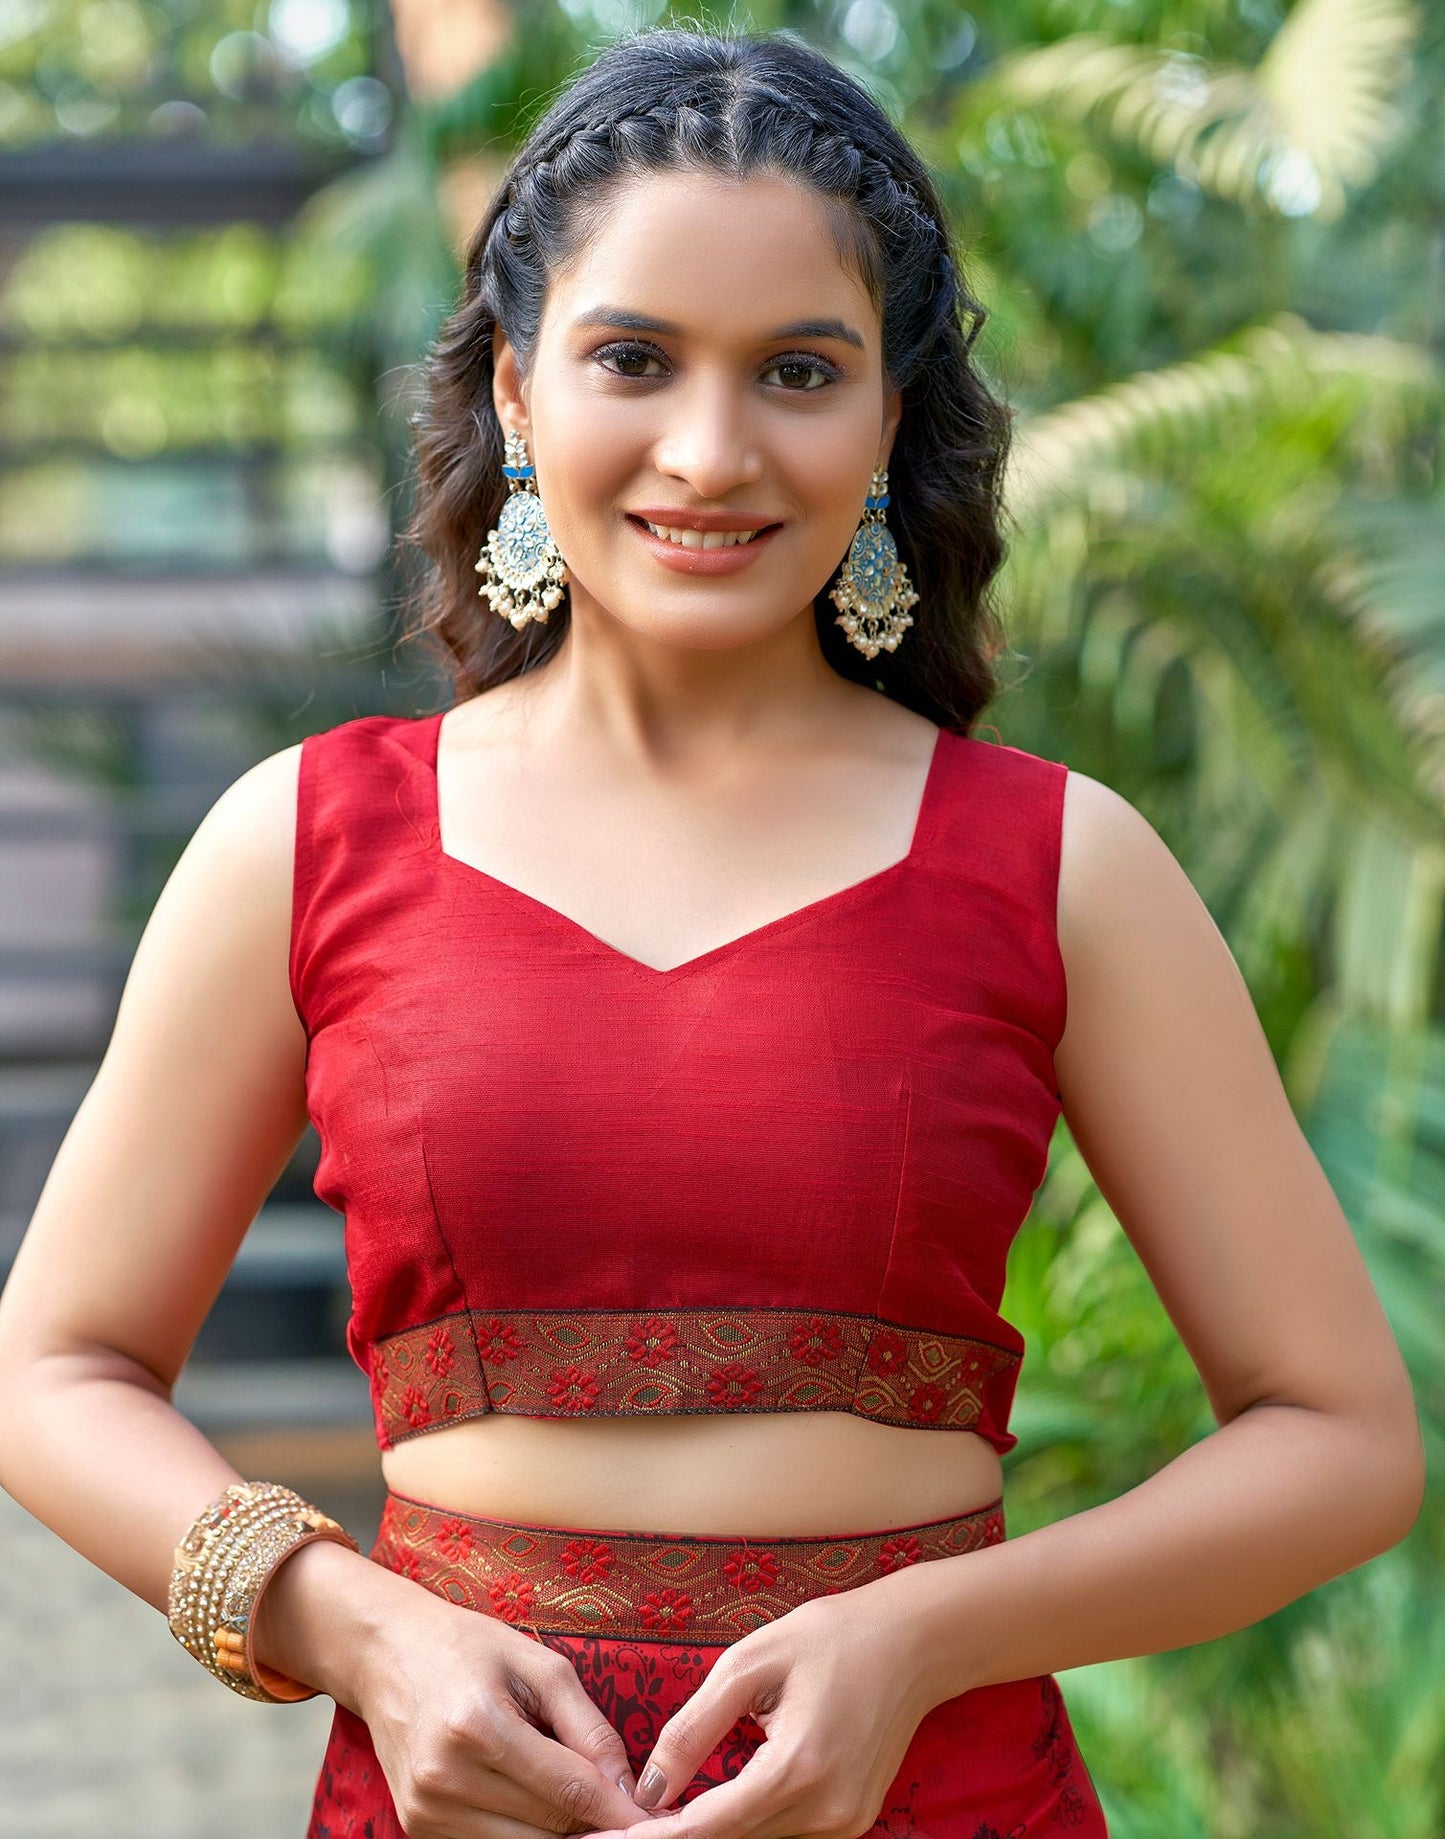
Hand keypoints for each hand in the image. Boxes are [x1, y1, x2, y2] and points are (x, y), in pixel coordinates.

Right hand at [352, 1576, 657, 1838]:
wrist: (387, 1653)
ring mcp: (425, 1810)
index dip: (618, 1809)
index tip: (657, 1817)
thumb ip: (588, 1726)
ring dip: (561, 1832)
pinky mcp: (416, 1827)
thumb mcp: (539, 1664)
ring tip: (584, 1802)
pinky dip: (524, 1833)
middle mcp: (446, 1777)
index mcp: (478, 1725)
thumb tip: (630, 1789)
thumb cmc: (469, 1647)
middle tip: (626, 1810)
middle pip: (549, 1828)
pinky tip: (541, 1805)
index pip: (568, 1789)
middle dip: (594, 1823)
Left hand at [584, 1571, 944, 1838]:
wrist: (915, 1641)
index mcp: (798, 1768)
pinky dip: (748, 1823)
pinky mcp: (854, 1820)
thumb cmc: (830, 1637)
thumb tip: (649, 1789)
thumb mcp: (750, 1664)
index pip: (710, 1826)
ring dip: (714, 1830)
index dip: (656, 1838)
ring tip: (664, 1815)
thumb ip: (694, 1728)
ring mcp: (846, 1822)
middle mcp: (827, 1810)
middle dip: (679, 1835)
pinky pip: (786, 1832)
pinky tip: (716, 1805)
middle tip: (625, 1828)